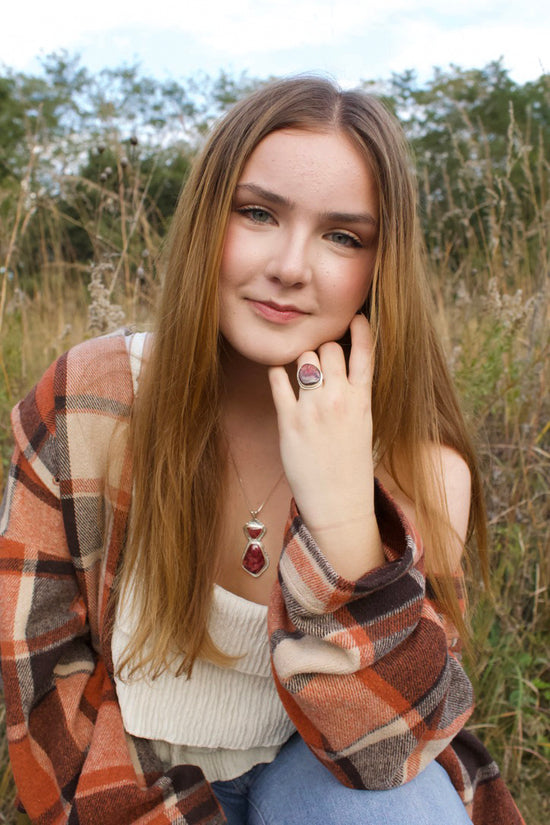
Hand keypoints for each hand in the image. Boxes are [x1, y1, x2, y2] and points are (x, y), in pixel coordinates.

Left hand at [268, 314, 383, 578]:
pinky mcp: (288, 421)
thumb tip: (340, 370)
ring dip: (302, 359)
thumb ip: (354, 395)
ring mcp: (312, 409)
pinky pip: (278, 380)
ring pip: (305, 357)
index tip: (356, 318)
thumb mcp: (364, 425)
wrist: (339, 504)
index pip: (364, 353)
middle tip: (319, 361)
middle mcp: (338, 399)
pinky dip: (278, 373)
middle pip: (329, 349)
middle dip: (323, 349)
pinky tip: (280, 377)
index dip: (361, 331)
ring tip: (302, 371)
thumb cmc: (352, 465)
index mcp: (363, 400)